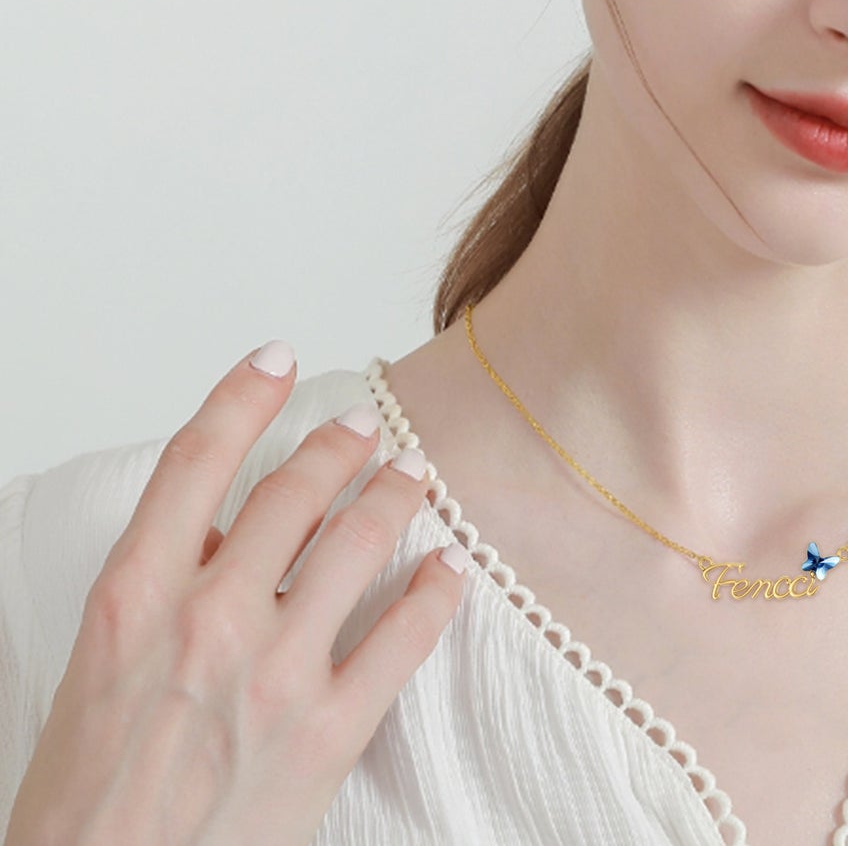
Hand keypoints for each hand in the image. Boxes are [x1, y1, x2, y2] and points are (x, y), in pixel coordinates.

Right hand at [4, 340, 471, 845]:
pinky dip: (437, 591)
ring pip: (360, 542)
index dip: (245, 396)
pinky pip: (405, 636)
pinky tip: (451, 566)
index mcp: (133, 598)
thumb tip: (216, 524)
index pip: (197, 461)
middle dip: (340, 445)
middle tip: (366, 427)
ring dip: (396, 495)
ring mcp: (274, 673)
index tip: (278, 359)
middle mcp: (209, 618)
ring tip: (417, 474)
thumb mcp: (96, 668)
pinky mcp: (327, 731)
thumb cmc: (82, 802)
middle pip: (293, 491)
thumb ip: (158, 589)